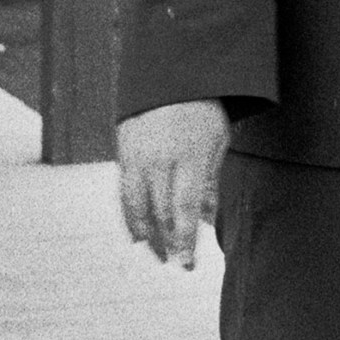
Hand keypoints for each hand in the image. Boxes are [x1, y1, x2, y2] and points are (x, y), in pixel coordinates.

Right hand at [119, 98, 228, 267]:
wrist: (172, 75)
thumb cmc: (203, 111)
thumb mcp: (216, 143)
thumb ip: (210, 183)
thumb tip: (207, 222)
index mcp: (188, 156)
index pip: (184, 208)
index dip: (185, 240)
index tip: (187, 264)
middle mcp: (159, 159)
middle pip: (159, 212)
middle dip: (168, 243)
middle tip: (176, 264)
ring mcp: (138, 156)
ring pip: (135, 206)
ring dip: (145, 235)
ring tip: (155, 254)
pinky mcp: (123, 153)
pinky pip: (124, 192)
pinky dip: (130, 216)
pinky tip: (137, 232)